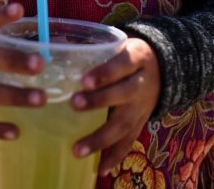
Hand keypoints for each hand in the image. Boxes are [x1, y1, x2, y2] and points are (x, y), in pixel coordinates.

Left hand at [70, 38, 160, 176]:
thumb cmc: (127, 55)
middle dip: (100, 100)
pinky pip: (130, 141)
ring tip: (77, 149)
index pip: (123, 64)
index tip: (83, 80)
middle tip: (74, 104)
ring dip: (102, 138)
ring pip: (125, 123)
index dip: (105, 73)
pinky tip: (100, 169)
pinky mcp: (142, 122)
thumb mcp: (117, 44)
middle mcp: (142, 82)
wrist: (164, 68)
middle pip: (125, 93)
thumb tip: (50, 49)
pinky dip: (115, 156)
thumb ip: (90, 49)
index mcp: (136, 58)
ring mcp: (143, 106)